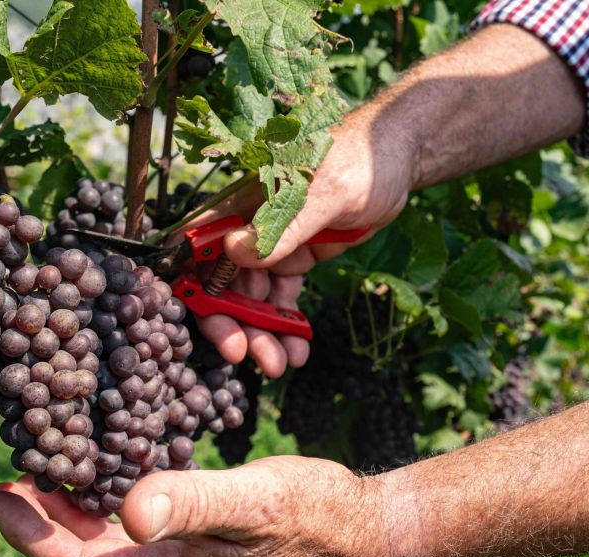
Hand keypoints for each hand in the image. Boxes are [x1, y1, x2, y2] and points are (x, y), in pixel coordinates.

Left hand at [0, 456, 395, 556]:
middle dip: (46, 527)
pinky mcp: (209, 544)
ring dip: (79, 518)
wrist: (360, 532)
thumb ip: (193, 504)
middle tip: (18, 481)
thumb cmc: (314, 515)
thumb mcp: (255, 501)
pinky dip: (119, 507)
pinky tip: (122, 479)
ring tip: (56, 477)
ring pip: (116, 549)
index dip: (35, 537)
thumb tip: (127, 512)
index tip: (1, 496)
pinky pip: (146, 533)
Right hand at [179, 113, 414, 375]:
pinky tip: (297, 350)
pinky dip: (287, 324)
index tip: (201, 319)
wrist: (397, 160)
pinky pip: (284, 297)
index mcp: (241, 203)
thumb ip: (281, 225)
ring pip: (254, 298)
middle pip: (223, 281)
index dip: (191, 282)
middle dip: (232, 322)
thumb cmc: (357, 161)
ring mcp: (273, 245)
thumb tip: (233, 252)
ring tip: (280, 363)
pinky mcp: (298, 258)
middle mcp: (248, 226)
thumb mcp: (323, 193)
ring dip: (262, 333)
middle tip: (246, 355)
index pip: (198, 245)